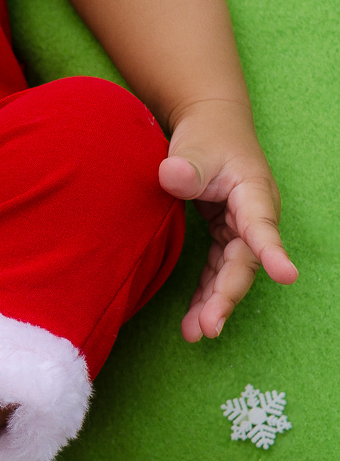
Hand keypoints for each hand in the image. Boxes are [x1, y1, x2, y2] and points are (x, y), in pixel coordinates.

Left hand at [159, 99, 297, 341]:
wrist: (210, 127)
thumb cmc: (205, 136)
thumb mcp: (194, 146)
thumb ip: (186, 165)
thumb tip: (173, 177)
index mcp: (252, 191)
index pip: (261, 225)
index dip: (272, 250)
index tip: (286, 275)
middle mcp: (253, 215)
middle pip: (244, 261)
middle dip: (227, 295)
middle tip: (208, 327)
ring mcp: (239, 229)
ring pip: (231, 272)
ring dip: (214, 303)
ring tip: (195, 334)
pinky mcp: (225, 236)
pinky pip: (217, 270)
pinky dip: (205, 293)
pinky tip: (192, 321)